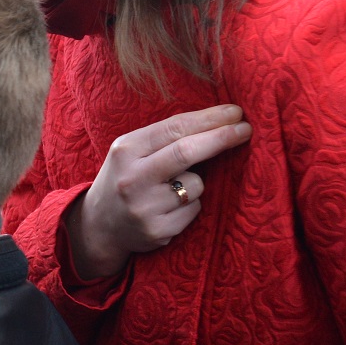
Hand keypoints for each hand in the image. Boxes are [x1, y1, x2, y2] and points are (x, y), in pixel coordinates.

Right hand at [66, 104, 251, 278]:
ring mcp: (144, 207)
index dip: (209, 119)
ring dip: (197, 182)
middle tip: (246, 129)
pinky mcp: (158, 231)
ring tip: (172, 188)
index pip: (173, 128)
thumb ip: (165, 138)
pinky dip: (190, 205)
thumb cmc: (125, 178)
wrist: (99, 225)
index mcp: (125, 150)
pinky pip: (194, 209)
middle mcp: (132, 178)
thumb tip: (218, 120)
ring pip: (196, 184)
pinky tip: (169, 208)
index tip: (236, 112)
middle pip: (186, 152)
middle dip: (221, 137)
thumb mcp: (132, 151)